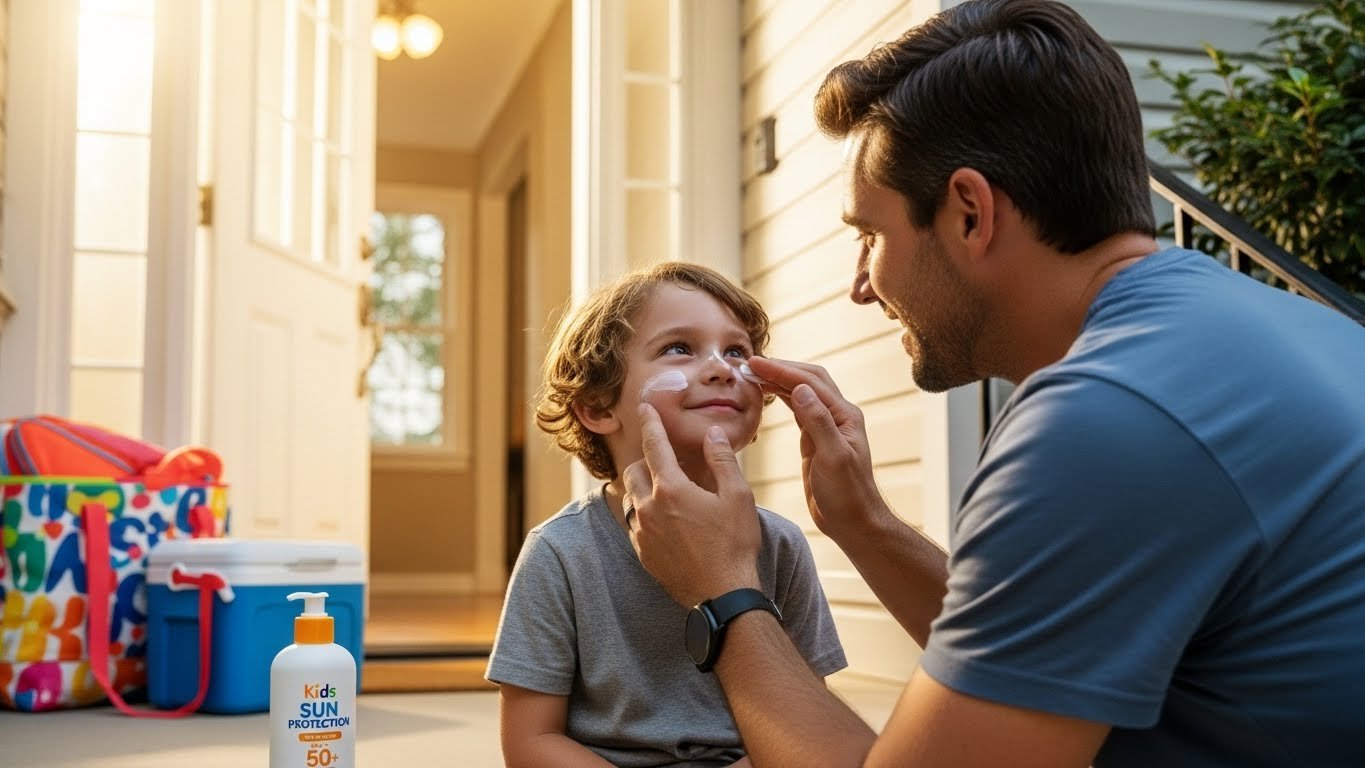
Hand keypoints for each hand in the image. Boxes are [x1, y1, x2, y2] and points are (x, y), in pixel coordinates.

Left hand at [622, 403, 761, 607]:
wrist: (722, 596)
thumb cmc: (734, 545)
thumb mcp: (738, 497)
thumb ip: (722, 460)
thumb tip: (713, 434)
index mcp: (671, 489)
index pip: (654, 446)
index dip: (650, 423)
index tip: (644, 408)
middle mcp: (648, 509)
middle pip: (633, 472)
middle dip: (645, 462)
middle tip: (666, 464)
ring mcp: (642, 534)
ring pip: (631, 500)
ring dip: (643, 490)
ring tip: (667, 495)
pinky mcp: (643, 555)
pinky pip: (635, 526)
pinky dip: (646, 517)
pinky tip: (667, 524)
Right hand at [744, 356, 890, 540]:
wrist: (852, 521)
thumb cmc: (847, 495)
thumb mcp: (833, 458)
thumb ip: (818, 423)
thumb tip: (800, 389)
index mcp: (844, 415)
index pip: (810, 382)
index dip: (782, 370)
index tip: (755, 363)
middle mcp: (837, 415)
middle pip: (807, 379)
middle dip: (779, 368)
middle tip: (750, 364)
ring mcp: (826, 426)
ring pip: (801, 392)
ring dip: (778, 380)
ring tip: (752, 375)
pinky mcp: (814, 439)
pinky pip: (797, 410)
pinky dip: (780, 398)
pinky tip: (767, 394)